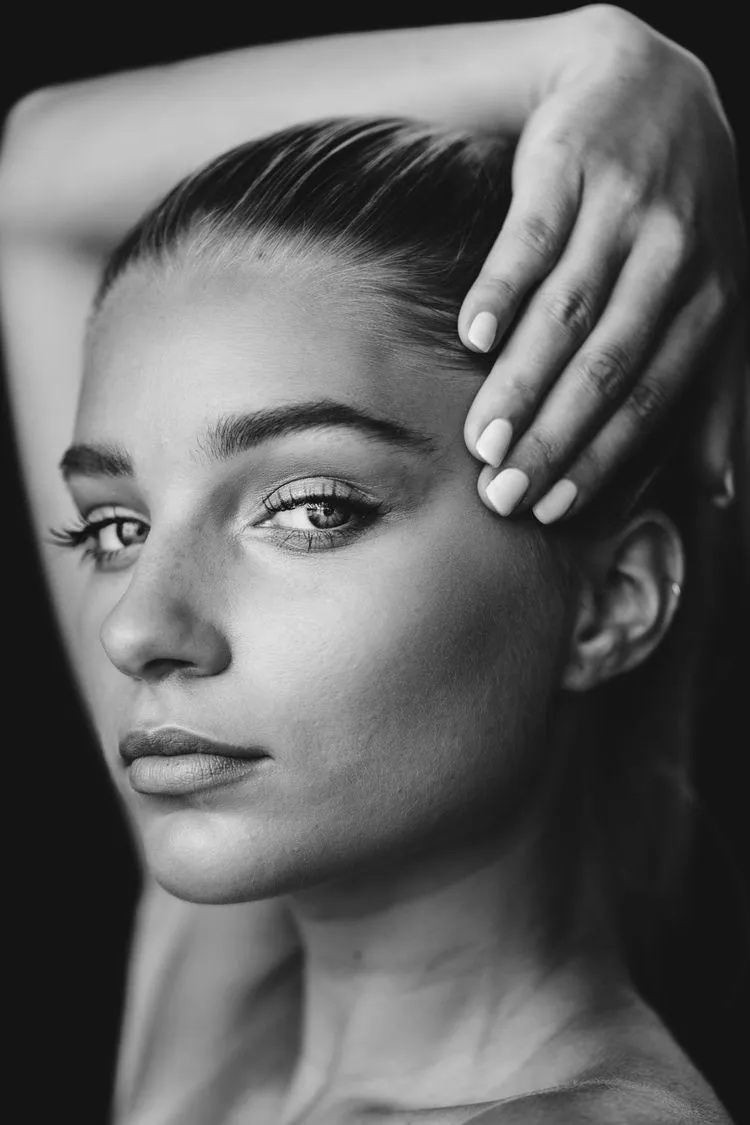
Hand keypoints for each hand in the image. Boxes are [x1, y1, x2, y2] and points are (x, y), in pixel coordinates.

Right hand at [459, 4, 744, 521]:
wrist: (646, 86)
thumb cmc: (675, 217)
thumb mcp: (711, 298)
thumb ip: (713, 394)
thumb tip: (719, 495)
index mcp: (709, 298)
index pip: (653, 394)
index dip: (602, 457)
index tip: (553, 510)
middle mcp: (674, 253)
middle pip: (608, 362)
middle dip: (554, 435)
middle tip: (504, 492)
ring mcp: (622, 206)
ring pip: (568, 309)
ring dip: (520, 380)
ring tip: (479, 439)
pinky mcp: (570, 164)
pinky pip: (532, 235)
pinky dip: (501, 288)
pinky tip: (471, 338)